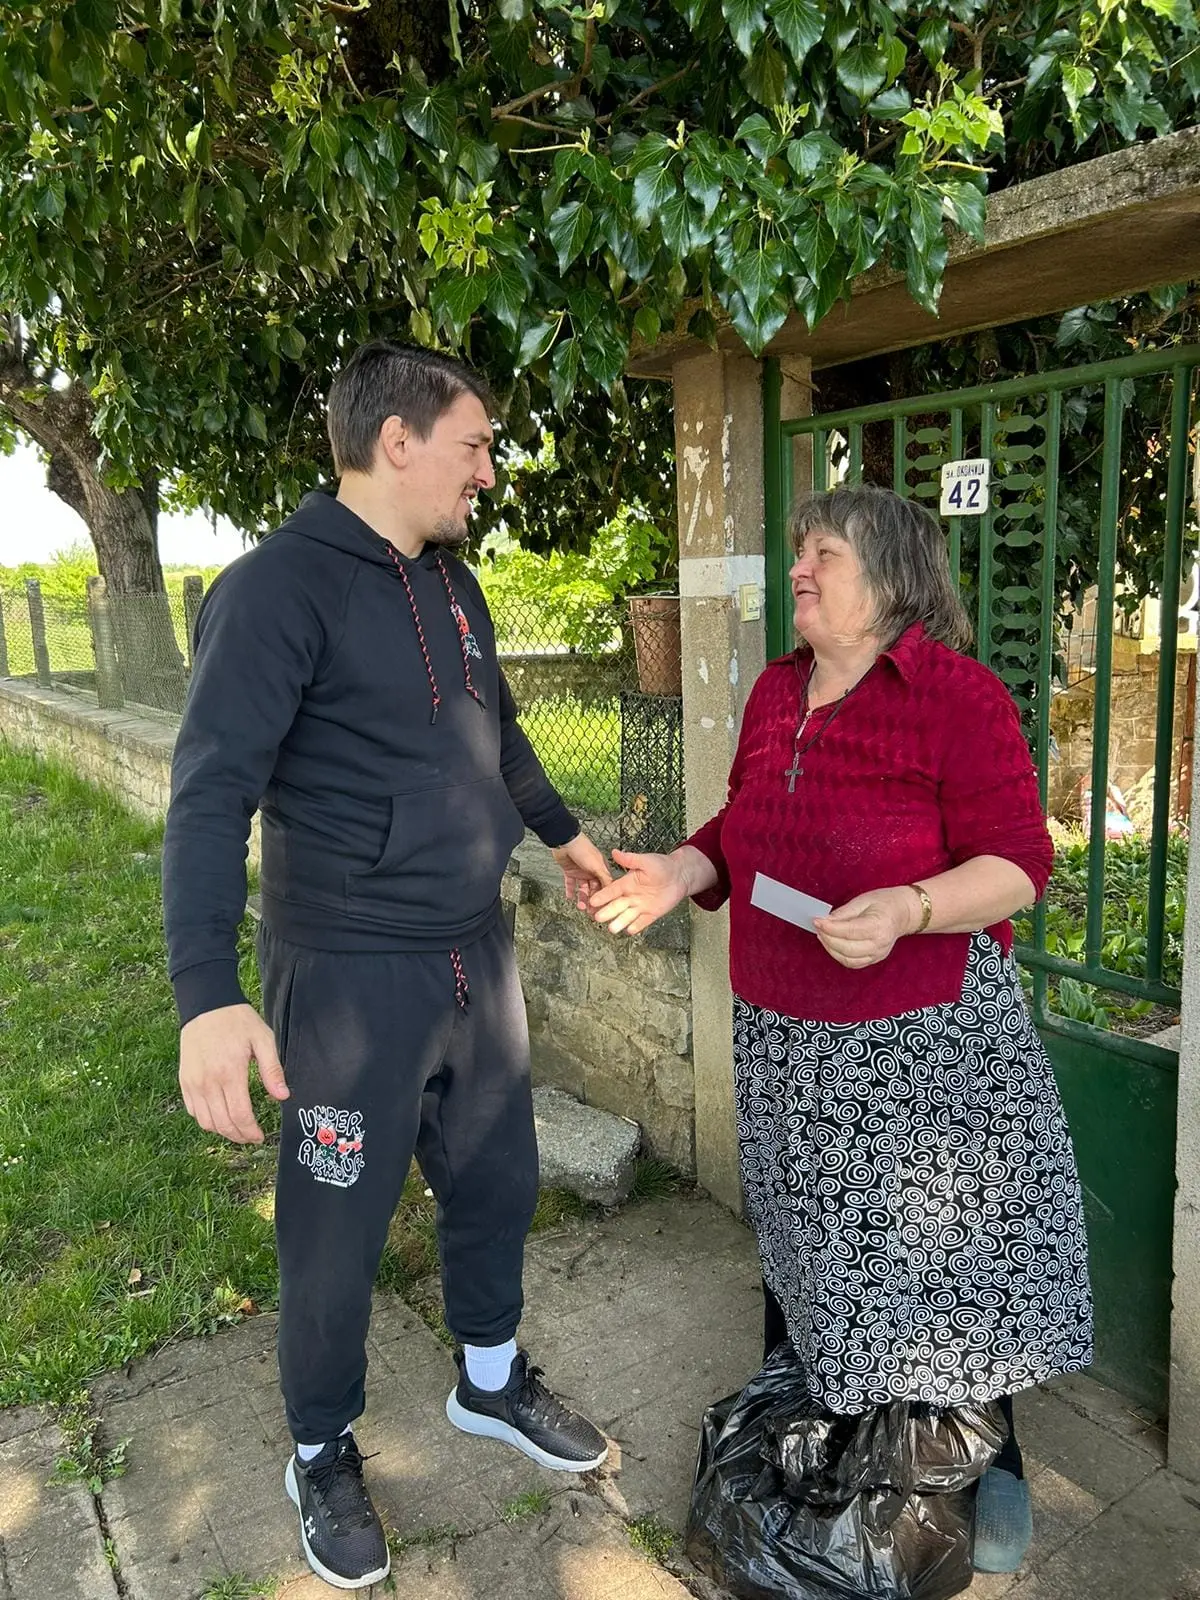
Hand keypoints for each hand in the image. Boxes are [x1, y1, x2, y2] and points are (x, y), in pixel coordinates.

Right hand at [179, 1002, 289, 1143]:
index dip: (251, 1131)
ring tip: (237, 1129)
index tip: (260, 1136)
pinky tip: (220, 1116)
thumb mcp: (263, 1039)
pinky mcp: (184, 1081)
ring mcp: (193, 1082)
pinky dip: (206, 1120)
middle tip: (251, 1137)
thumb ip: (272, 1070)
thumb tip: (282, 1096)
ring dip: (222, 1131)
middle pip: (223, 1124)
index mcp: (230, 1072)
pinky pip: (193, 1111)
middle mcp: (208, 1081)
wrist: (207, 1006)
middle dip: (239, 1136)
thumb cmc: (238, 1021)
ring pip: (205, 1122)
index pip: (240, 1115)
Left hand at [550, 831, 612, 910]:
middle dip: (593, 901)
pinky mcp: (570, 872)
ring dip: (582, 898)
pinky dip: (570, 891)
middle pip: (594, 890)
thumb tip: (611, 889)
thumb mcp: (597, 865)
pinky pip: (571, 884)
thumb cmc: (583, 849)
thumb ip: (604, 878)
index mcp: (601, 869)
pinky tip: (570, 897)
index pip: (605, 887)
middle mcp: (592, 871)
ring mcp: (581, 872)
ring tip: (580, 906)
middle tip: (591, 911)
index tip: (603, 908)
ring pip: (583, 889)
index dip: (604, 898)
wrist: (564, 841)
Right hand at [589, 848, 689, 934]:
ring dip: (619, 922)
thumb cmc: (662, 865)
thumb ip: (630, 859)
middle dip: (607, 912)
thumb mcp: (646, 861)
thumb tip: (614, 852)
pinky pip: (642, 922)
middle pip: (617, 906)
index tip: (593, 901)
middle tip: (597, 917)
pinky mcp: (651, 914)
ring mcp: (640, 906)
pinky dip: (636, 926)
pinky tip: (629, 931)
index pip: (612, 891)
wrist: (679, 875)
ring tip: (611, 928)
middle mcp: (631, 896)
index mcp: (627, 883)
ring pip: (627, 916)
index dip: (603, 896)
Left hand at [812, 886, 919, 969]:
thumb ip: (843, 913)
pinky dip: (839, 956)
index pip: (849, 931)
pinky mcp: (875, 959)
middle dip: (828, 938)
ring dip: (831, 949)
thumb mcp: (863, 900)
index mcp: (879, 926)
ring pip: (849, 959)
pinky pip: (853, 963)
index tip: (817, 921)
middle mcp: (880, 943)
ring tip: (822, 935)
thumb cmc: (884, 903)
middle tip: (818, 927)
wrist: (903, 913)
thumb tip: (825, 920)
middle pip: (847, 948)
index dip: (830, 928)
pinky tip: (832, 944)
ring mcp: (878, 954)